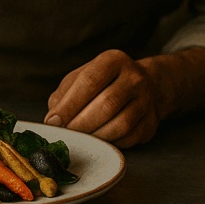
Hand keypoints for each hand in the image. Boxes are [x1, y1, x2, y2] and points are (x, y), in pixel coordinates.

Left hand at [43, 50, 160, 148]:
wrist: (144, 86)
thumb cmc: (104, 83)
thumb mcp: (81, 77)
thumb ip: (64, 95)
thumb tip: (53, 120)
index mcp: (113, 60)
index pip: (90, 81)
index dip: (69, 104)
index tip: (54, 121)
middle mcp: (134, 77)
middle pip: (107, 104)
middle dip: (81, 123)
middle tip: (66, 133)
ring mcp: (146, 100)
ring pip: (121, 124)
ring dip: (96, 136)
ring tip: (81, 138)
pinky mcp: (151, 122)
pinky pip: (129, 138)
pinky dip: (110, 143)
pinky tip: (99, 140)